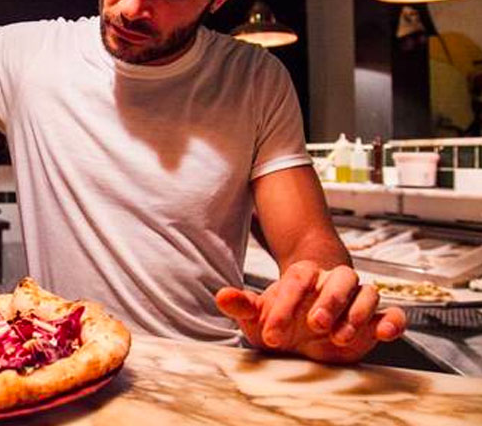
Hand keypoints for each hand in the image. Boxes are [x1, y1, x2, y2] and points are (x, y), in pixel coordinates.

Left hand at [215, 261, 406, 363]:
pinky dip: (392, 321)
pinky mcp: (374, 321)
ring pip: (367, 292)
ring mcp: (355, 301)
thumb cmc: (281, 321)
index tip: (272, 333)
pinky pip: (392, 314)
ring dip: (357, 313)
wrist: (303, 335)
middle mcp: (332, 284)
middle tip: (315, 324)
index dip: (285, 305)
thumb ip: (242, 305)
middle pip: (340, 278)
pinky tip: (383, 332)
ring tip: (339, 336)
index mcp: (303, 277)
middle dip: (329, 300)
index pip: (296, 282)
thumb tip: (221, 296)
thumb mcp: (258, 316)